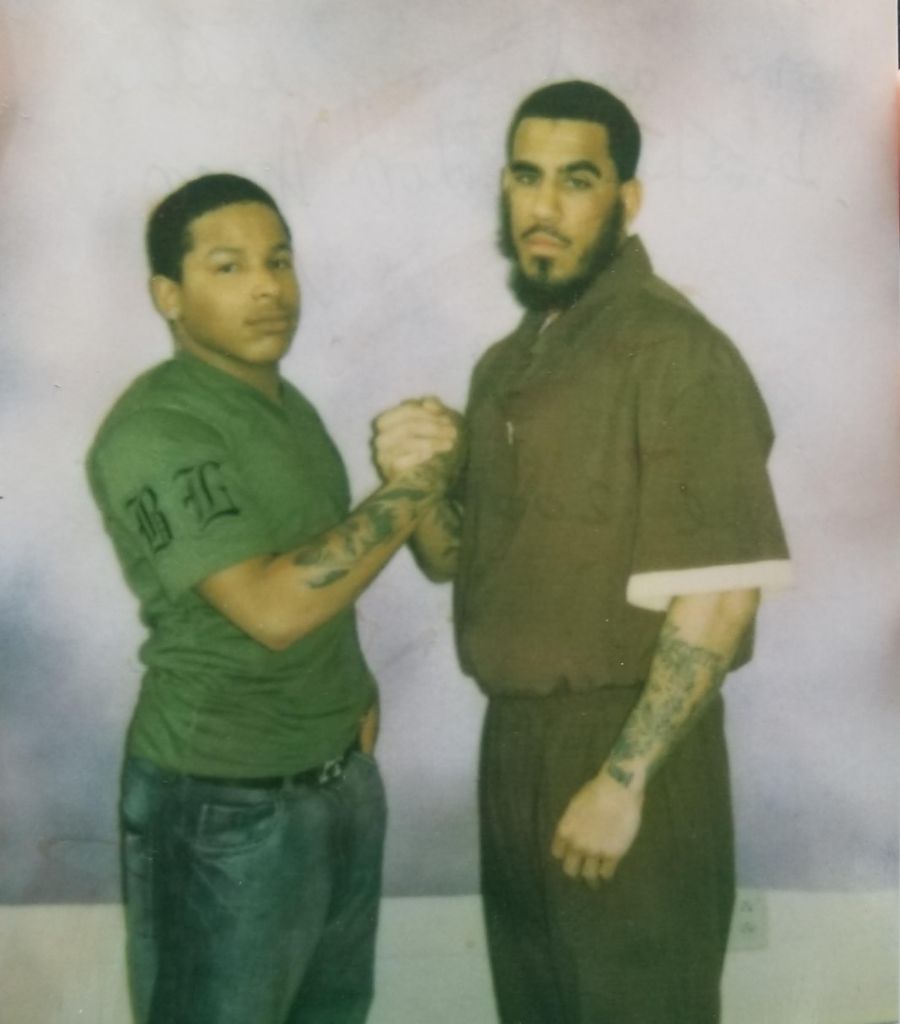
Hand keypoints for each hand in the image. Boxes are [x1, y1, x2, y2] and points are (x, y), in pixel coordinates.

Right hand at [372, 397, 462, 482]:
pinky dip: (419, 456)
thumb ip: (434, 408)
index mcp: (390, 421)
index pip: (407, 410)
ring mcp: (383, 454)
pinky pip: (401, 460)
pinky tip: (432, 457)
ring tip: (449, 444)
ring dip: (431, 441)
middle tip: (452, 432)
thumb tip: (428, 402)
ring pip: (406, 441)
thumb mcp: (437, 424)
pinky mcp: (388, 470)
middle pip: (407, 425)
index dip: (429, 413)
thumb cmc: (433, 448)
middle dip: (433, 427)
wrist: (429, 484)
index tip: (447, 419)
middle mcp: (382, 437)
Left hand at [551, 770, 644, 885]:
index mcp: (565, 831)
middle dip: (576, 869)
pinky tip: (609, 868)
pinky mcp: (613, 855)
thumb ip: (573, 823)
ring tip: (596, 875)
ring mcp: (594, 852)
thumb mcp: (575, 805)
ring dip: (591, 875)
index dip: (565, 853)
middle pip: (570, 870)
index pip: (558, 853)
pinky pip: (606, 873)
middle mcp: (576, 845)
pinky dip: (607, 872)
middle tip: (582, 869)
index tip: (571, 854)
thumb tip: (576, 832)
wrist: (617, 789)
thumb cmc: (596, 791)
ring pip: (589, 876)